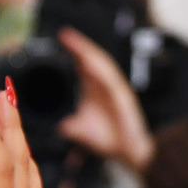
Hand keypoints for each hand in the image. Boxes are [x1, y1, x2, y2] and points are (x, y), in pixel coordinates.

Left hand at [57, 27, 154, 170]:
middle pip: (92, 60)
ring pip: (102, 66)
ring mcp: (115, 90)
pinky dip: (100, 69)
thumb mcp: (80, 131)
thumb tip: (57, 126)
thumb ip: (68, 126)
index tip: (60, 39)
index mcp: (96, 90)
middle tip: (64, 35)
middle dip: (79, 46)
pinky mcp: (123, 97)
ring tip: (75, 43)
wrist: (129, 153)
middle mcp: (106, 87)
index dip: (74, 51)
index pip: (84, 65)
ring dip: (88, 53)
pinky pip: (110, 79)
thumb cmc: (111, 140)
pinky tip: (88, 61)